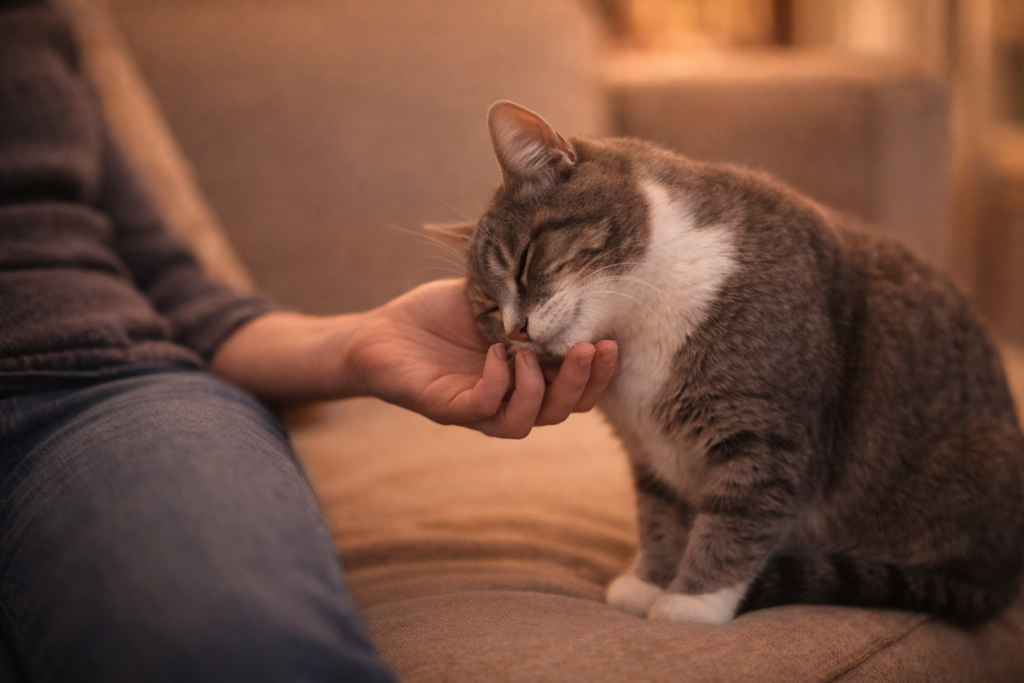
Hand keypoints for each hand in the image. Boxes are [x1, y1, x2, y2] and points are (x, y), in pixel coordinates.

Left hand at [342, 279, 617, 437]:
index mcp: (526, 376)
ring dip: (541, 392)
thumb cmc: (437, 316)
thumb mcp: (491, 299)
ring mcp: (478, 408)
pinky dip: (497, 384)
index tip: (610, 342)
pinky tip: (497, 354)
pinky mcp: (447, 407)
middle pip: (559, 411)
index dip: (598, 375)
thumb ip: (526, 297)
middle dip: (582, 384)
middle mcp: (508, 399)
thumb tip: (564, 270)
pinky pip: (483, 407)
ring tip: (536, 355)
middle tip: (590, 349)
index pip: (574, 390)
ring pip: (525, 422)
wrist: (380, 332)